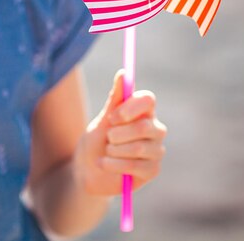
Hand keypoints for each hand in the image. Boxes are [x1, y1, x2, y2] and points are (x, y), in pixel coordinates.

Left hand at [74, 70, 166, 195]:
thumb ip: (115, 99)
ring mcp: (156, 150)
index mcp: (143, 112)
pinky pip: (136, 166)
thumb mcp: (102, 120)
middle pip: (144, 126)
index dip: (130, 108)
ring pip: (140, 147)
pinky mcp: (152, 170)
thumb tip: (123, 73)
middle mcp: (154, 129)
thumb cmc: (96, 141)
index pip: (148, 99)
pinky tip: (104, 164)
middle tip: (107, 138)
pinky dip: (114, 165)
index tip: (112, 118)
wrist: (87, 171)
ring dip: (114, 151)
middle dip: (118, 134)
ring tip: (105, 152)